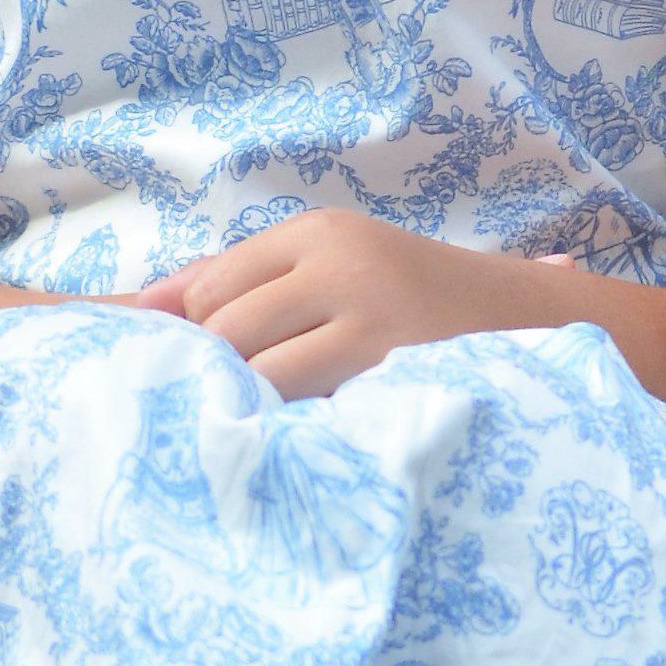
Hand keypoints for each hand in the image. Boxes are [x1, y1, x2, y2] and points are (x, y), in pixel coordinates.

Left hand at [132, 212, 546, 400]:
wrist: (527, 319)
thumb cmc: (412, 299)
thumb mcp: (334, 267)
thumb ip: (241, 279)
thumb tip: (139, 306)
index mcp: (320, 232)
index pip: (212, 284)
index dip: (198, 334)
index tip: (218, 367)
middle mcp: (342, 263)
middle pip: (226, 328)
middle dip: (222, 372)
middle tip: (244, 403)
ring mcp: (370, 317)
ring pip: (261, 373)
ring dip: (256, 404)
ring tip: (277, 419)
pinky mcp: (393, 369)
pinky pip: (310, 407)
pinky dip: (297, 425)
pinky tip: (310, 433)